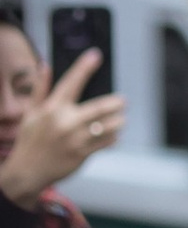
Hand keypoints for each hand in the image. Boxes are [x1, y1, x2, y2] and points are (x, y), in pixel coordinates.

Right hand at [0, 51, 123, 204]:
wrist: (26, 172)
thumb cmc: (30, 140)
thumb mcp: (31, 114)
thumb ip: (40, 89)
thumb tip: (45, 65)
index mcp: (52, 109)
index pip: (71, 82)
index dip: (84, 67)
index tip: (95, 55)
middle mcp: (65, 122)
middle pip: (100, 107)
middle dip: (116, 102)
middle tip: (122, 101)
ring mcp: (75, 139)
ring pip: (108, 126)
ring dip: (118, 121)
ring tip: (120, 118)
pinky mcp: (81, 154)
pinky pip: (105, 142)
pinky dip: (113, 137)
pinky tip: (114, 135)